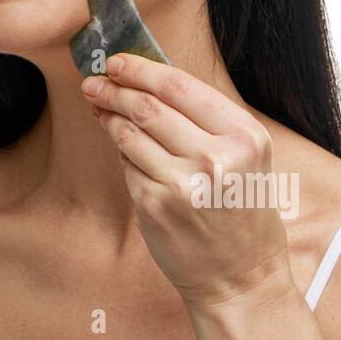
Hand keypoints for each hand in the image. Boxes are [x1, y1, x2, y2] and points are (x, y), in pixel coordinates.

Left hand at [80, 52, 293, 311]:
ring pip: (129, 133)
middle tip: (94, 82)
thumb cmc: (242, 211)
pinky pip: (127, 164)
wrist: (241, 277)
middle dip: (114, 88)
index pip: (180, 86)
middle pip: (147, 106)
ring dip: (108, 116)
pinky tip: (120, 145)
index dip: (141, 68)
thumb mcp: (246, 157)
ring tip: (99, 106)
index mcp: (244, 137)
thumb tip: (149, 80)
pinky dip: (121, 151)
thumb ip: (206, 119)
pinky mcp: (155, 206)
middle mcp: (216, 158)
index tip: (118, 62)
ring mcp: (182, 184)